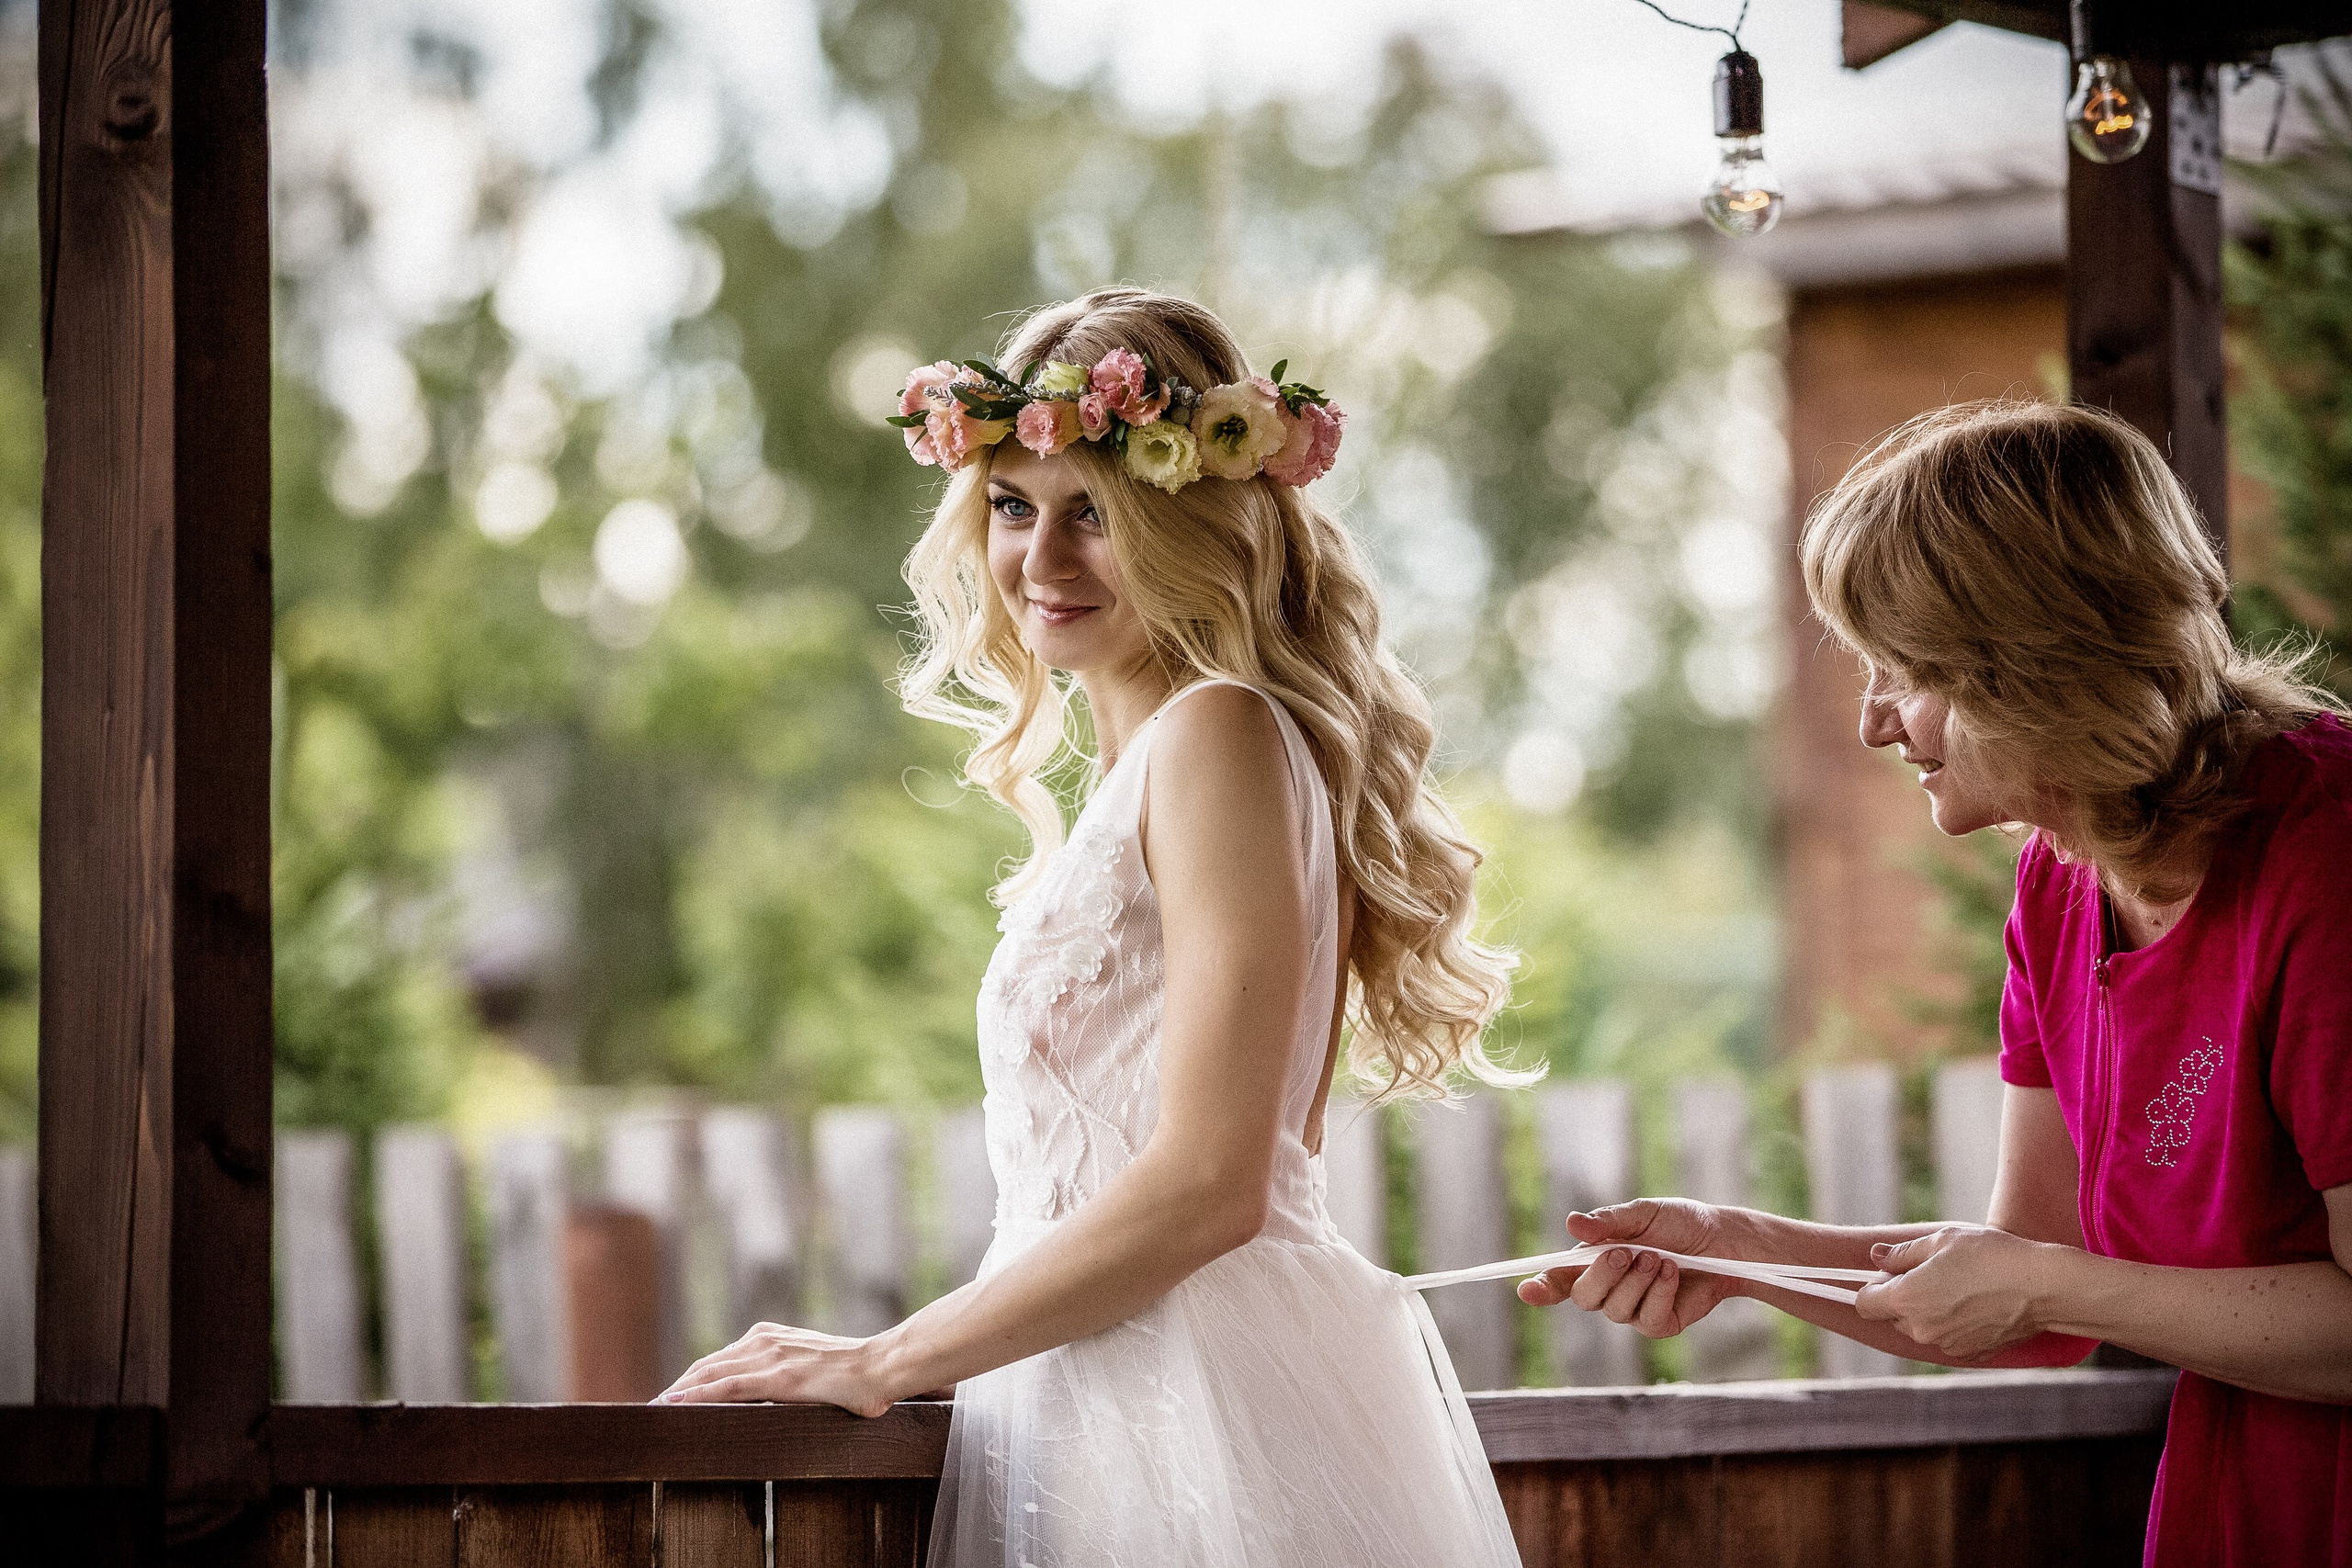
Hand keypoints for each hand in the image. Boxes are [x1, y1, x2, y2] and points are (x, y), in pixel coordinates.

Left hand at [655, 1322, 895, 1416]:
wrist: (882, 1366)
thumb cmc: (855, 1373)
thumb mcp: (812, 1366)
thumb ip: (789, 1372)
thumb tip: (780, 1394)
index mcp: (770, 1336)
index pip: (719, 1359)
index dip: (692, 1379)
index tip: (671, 1397)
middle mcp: (764, 1339)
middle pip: (707, 1365)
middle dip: (677, 1387)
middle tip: (653, 1409)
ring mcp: (770, 1356)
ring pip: (710, 1374)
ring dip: (678, 1393)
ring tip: (655, 1411)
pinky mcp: (778, 1377)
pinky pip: (727, 1387)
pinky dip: (697, 1395)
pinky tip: (676, 1404)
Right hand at [1515, 1199, 1745, 1339]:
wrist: (1724, 1242)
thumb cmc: (1679, 1224)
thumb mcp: (1642, 1214)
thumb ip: (1608, 1222)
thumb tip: (1572, 1224)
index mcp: (1595, 1261)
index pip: (1558, 1280)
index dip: (1540, 1288)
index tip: (1527, 1290)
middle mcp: (1609, 1289)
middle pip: (1583, 1297)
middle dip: (1602, 1275)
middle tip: (1626, 1252)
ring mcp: (1633, 1310)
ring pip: (1615, 1310)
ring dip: (1637, 1281)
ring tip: (1660, 1258)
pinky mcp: (1659, 1324)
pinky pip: (1647, 1320)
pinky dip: (1659, 1294)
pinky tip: (1672, 1274)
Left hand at [1851, 1226, 2055, 1359]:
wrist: (2042, 1287)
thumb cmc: (1990, 1257)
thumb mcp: (1940, 1241)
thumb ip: (1901, 1253)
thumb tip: (1876, 1256)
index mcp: (1907, 1300)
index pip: (1864, 1304)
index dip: (1874, 1286)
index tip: (1893, 1273)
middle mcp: (1921, 1329)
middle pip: (1892, 1316)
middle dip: (1902, 1297)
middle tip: (1932, 1273)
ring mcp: (1946, 1345)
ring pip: (1921, 1329)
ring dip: (1928, 1312)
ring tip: (1959, 1287)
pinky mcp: (1971, 1354)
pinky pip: (1948, 1339)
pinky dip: (1953, 1325)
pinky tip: (1975, 1304)